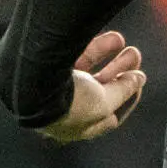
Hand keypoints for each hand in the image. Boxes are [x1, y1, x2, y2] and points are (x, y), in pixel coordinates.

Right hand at [45, 29, 145, 143]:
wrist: (28, 84)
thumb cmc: (67, 103)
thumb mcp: (103, 102)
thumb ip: (123, 91)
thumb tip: (139, 79)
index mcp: (75, 128)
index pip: (107, 117)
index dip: (125, 98)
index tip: (138, 81)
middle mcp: (63, 110)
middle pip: (98, 91)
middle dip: (118, 73)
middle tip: (134, 55)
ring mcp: (54, 89)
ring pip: (87, 71)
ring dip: (107, 57)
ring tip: (123, 42)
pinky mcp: (46, 69)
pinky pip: (74, 57)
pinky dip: (94, 48)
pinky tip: (111, 39)